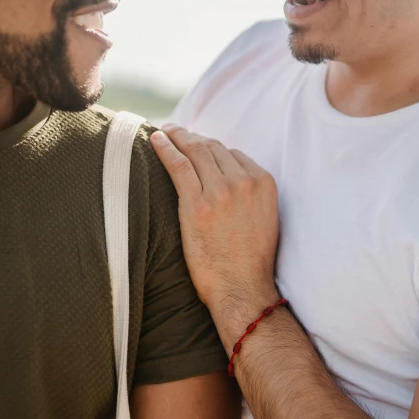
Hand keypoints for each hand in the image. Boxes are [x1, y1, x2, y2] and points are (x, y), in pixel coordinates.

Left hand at [150, 124, 279, 313]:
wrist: (242, 288)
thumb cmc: (250, 261)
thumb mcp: (263, 218)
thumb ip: (249, 194)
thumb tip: (226, 181)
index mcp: (263, 183)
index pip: (232, 153)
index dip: (211, 147)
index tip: (197, 145)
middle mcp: (243, 182)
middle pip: (212, 147)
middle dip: (192, 137)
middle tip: (176, 131)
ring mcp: (220, 192)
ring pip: (195, 151)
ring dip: (177, 136)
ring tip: (165, 131)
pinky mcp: (196, 205)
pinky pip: (178, 166)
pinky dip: (165, 148)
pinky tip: (155, 140)